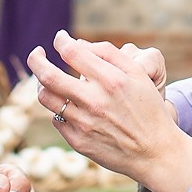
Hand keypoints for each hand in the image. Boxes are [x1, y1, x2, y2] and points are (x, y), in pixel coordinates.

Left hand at [30, 31, 191, 191]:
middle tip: (36, 53)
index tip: (59, 39)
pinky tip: (67, 105)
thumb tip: (77, 43)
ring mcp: (83, 123)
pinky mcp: (78, 141)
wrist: (155, 152)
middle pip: (48, 75)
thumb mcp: (138, 75)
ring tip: (47, 80)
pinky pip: (56, 119)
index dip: (60, 41)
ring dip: (41, 84)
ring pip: (46, 97)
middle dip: (36, 59)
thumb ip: (109, 54)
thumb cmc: (148, 109)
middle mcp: (94, 101)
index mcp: (110, 80)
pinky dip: (58, 108)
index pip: (72, 52)